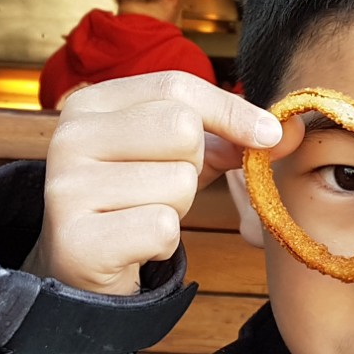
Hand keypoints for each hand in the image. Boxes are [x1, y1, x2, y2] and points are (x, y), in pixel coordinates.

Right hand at [27, 72, 282, 295]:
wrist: (85, 267)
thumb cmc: (138, 199)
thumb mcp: (181, 156)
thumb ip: (230, 136)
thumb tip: (287, 130)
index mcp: (91, 103)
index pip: (176, 86)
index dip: (231, 110)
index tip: (269, 134)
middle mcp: (69, 137)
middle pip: (181, 129)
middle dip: (194, 165)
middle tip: (164, 189)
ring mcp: (66, 188)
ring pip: (178, 182)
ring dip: (178, 207)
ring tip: (144, 216)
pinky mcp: (76, 240)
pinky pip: (162, 227)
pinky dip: (165, 242)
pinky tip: (137, 245)